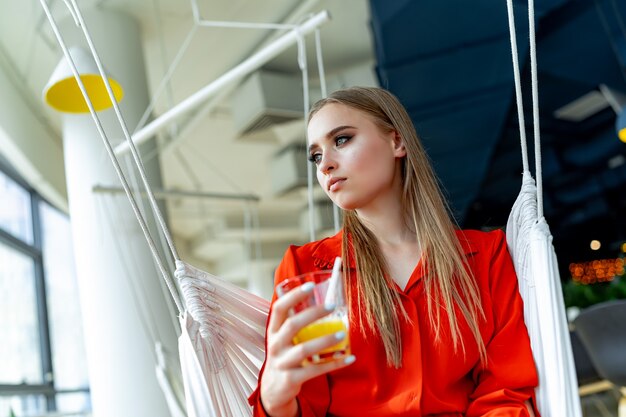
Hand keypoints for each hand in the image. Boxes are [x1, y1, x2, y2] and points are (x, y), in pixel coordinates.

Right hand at [260, 282, 355, 416]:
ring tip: (342, 334)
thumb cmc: (285, 356)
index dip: (293, 296)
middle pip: (292, 325)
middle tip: (332, 306)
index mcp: (273, 330)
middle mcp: (275, 345)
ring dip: (324, 341)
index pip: (279, 308)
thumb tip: (322, 299)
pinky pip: (315, 370)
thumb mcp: (283, 338)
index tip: (311, 285)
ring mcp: (282, 362)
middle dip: (312, 314)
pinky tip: (349, 358)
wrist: (273, 390)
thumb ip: (295, 322)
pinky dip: (333, 364)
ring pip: (303, 350)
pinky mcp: (291, 379)